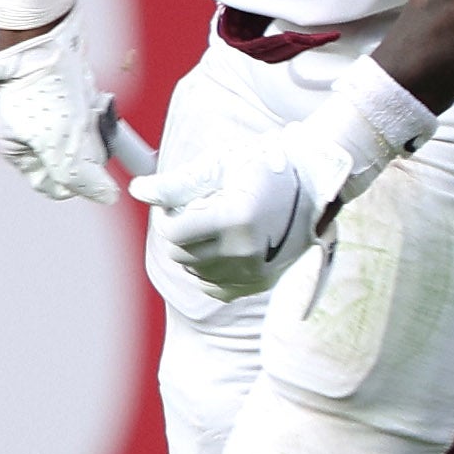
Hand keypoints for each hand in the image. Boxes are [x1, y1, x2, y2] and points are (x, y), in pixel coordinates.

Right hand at [0, 15, 134, 201]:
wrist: (46, 33)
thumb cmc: (43, 86)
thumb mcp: (59, 141)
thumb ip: (80, 176)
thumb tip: (108, 197)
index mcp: (17, 150)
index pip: (53, 185)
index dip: (75, 180)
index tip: (86, 160)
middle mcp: (31, 135)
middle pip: (74, 162)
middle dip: (85, 147)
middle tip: (81, 125)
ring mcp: (50, 115)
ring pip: (85, 139)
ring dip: (92, 126)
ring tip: (83, 104)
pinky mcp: (67, 96)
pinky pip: (90, 115)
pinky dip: (95, 108)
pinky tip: (88, 94)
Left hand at [139, 65, 430, 297]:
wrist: (314, 181)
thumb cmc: (263, 164)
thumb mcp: (220, 165)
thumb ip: (176, 183)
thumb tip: (139, 191)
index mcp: (237, 219)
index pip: (172, 234)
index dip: (163, 216)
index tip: (172, 202)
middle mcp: (247, 252)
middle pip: (180, 254)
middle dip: (176, 232)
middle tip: (193, 210)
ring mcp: (256, 272)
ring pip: (194, 272)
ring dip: (191, 250)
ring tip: (212, 223)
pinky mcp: (261, 283)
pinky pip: (214, 288)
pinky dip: (208, 270)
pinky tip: (220, 246)